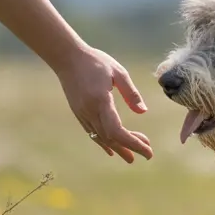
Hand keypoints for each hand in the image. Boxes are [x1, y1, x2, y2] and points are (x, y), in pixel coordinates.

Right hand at [56, 46, 153, 162]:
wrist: (66, 57)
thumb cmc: (95, 61)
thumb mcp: (118, 72)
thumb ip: (130, 93)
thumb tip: (143, 112)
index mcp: (100, 101)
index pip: (117, 131)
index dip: (133, 143)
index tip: (148, 150)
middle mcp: (89, 111)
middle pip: (111, 138)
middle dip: (130, 148)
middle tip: (147, 154)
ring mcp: (82, 114)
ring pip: (101, 138)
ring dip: (118, 148)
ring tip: (132, 157)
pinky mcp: (79, 113)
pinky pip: (93, 133)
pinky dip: (104, 143)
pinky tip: (112, 150)